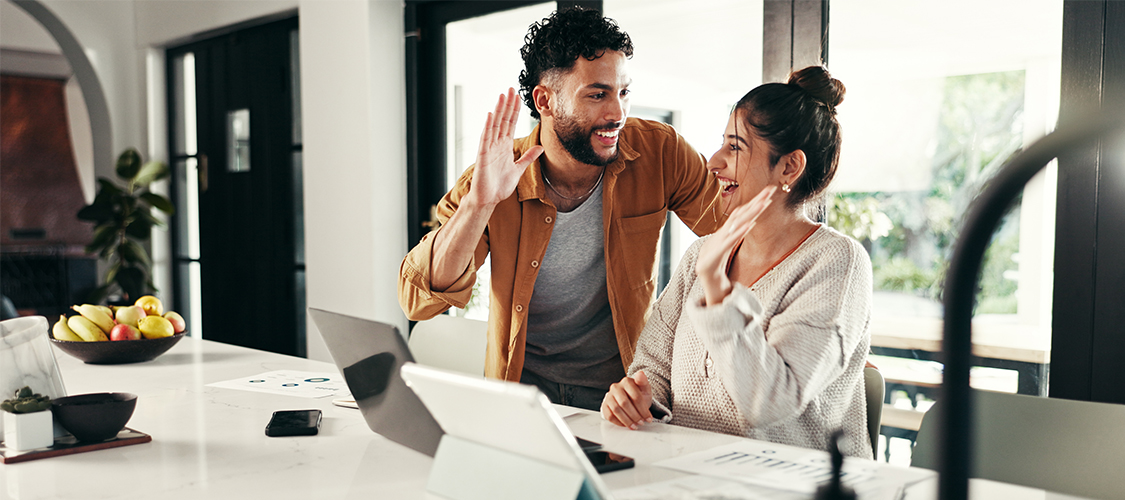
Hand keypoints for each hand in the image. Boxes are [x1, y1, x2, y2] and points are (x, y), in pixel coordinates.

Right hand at [465, 88, 543, 207]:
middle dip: (508, 105)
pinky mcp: (483, 155)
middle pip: (503, 120)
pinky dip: (488, 126)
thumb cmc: (499, 185)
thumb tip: (540, 147)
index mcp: (504, 146)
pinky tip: (490, 115)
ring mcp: (489, 148)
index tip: (518, 97)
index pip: (511, 124)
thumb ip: (528, 157)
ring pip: (494, 125)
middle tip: (511, 88)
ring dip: (498, 110)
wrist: (488, 199)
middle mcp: (496, 144)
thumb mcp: (519, 169)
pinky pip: (485, 138)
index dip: (515, 111)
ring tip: (502, 96)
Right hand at [601, 371, 653, 429]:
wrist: (630, 399)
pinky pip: (609, 416)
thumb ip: (643, 382)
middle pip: (625, 404)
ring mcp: (609, 396)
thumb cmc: (638, 394)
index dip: (643, 410)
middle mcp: (616, 387)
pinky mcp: (604, 405)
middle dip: (635, 416)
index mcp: (626, 381)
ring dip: (627, 420)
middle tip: (641, 422)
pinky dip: (619, 422)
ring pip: (616, 410)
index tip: (648, 418)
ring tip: (634, 425)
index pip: (635, 397)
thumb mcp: (644, 388)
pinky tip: (626, 424)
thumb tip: (641, 373)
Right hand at [696, 186, 776, 305]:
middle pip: (744, 213)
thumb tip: (749, 221)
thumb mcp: (728, 242)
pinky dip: (741, 231)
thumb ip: (737, 232)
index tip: (769, 191)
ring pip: (739, 223)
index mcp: (729, 229)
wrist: (704, 274)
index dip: (756, 201)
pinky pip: (732, 240)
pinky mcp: (719, 251)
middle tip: (771, 189)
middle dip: (757, 200)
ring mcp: (722, 239)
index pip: (744, 212)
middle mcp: (726, 231)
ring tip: (763, 202)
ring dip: (751, 212)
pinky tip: (751, 224)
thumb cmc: (717, 258)